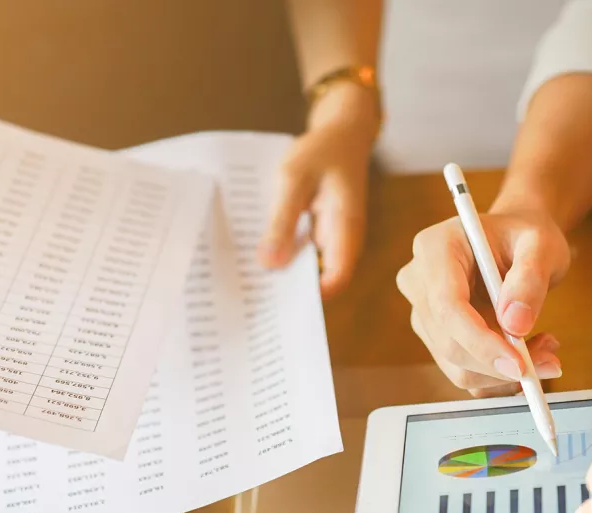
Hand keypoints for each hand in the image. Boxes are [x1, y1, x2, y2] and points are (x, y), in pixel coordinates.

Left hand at [257, 82, 377, 297]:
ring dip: (282, 268)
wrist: (342, 132)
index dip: (309, 298)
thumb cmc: (321, 151)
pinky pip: (301, 248)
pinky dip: (281, 249)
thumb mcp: (293, 180)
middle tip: (249, 293)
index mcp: (345, 230)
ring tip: (246, 276)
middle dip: (287, 288)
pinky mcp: (320, 230)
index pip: (335, 280)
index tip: (273, 302)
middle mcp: (343, 241)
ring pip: (307, 266)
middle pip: (319, 279)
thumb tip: (269, 264)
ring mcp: (332, 237)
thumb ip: (282, 222)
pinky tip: (256, 248)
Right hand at [396, 205, 569, 396]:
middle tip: (550, 361)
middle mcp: (419, 281)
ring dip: (504, 372)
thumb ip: (530, 279)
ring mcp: (424, 313)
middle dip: (500, 364)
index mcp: (434, 247)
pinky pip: (464, 372)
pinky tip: (526, 352)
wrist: (516, 243)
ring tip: (546, 349)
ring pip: (457, 365)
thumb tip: (515, 325)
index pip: (447, 306)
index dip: (480, 342)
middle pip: (449, 343)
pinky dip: (498, 375)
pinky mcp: (436, 337)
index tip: (519, 365)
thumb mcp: (540, 245)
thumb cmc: (525, 236)